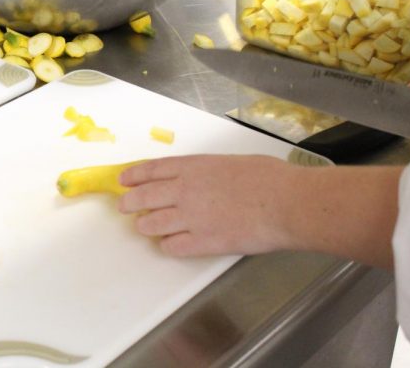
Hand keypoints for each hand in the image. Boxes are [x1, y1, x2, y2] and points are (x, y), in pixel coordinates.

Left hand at [117, 155, 295, 256]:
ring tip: (146, 226)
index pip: (151, 170)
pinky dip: (168, 245)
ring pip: (151, 224)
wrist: (286, 203)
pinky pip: (172, 246)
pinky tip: (171, 243)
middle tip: (125, 207)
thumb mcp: (230, 162)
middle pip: (143, 197)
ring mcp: (191, 217)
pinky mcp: (202, 242)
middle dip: (129, 203)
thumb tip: (201, 178)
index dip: (134, 176)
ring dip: (146, 225)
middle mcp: (184, 190)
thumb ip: (207, 170)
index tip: (123, 181)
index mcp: (192, 167)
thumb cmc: (268, 177)